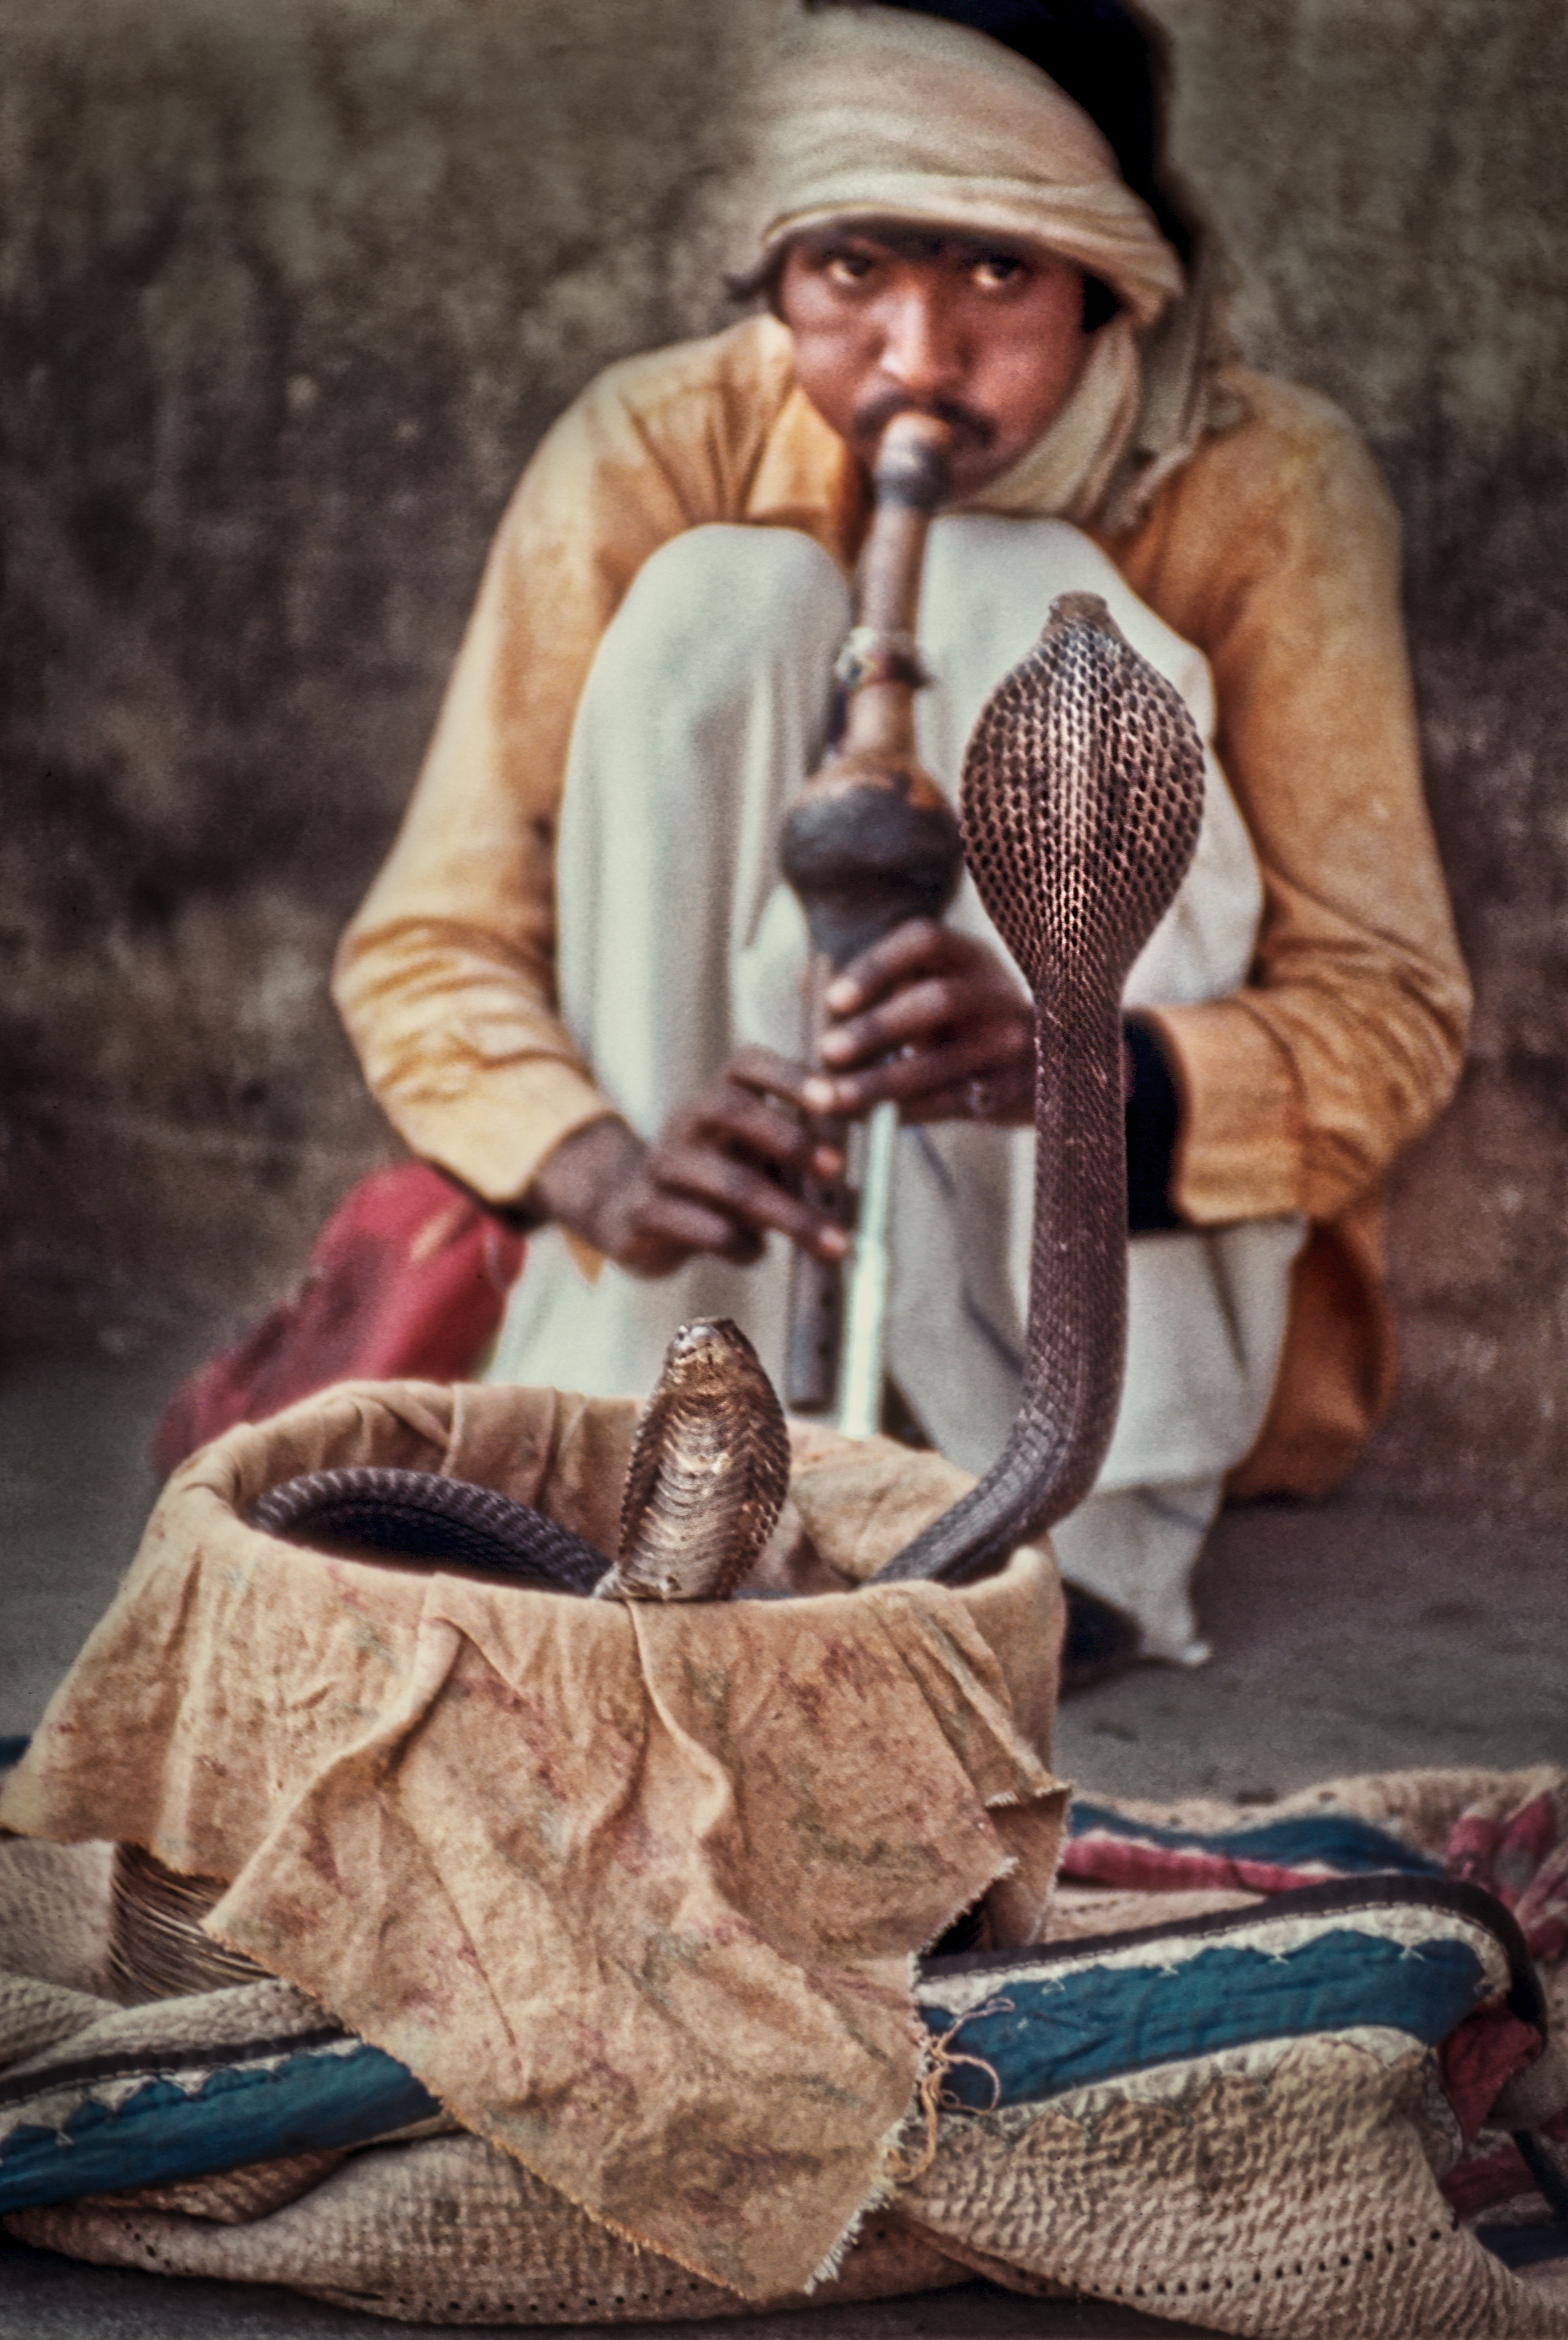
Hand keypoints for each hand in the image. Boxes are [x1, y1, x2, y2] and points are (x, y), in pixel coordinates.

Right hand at [524, 1051, 848, 1278]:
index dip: (790, 1076)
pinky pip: (695, 1225)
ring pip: (723, 1180)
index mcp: (718, 1099)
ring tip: (831, 1243)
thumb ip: (802, 1160)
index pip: (746, 1065)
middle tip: (836, 1168)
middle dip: (787, 1136)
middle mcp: (686, 1123)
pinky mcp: (643, 1213)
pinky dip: (736, 1243)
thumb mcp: (755, 1160)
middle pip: (729, 1109)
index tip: (835, 1099)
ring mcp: (660, 1167)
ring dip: (785, 1212)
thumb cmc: (716, 1183)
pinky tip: (756, 1253)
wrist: (629, 1214)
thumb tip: (864, 1184)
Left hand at [800, 919, 1033, 1125]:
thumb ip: (880, 986)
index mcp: (972, 957)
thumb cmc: (964, 1025)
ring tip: (833, 1099)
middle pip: (938, 999)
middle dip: (877, 1027)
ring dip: (881, 1082)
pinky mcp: (1010, 1091)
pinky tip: (865, 1120)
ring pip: (943, 1061)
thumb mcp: (935, 990)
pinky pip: (949, 1103)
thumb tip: (807, 985)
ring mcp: (1010, 1042)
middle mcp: (997, 992)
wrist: (1041, 1074)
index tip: (833, 999)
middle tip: (827, 1052)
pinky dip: (902, 1113)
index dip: (876, 965)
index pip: (926, 939)